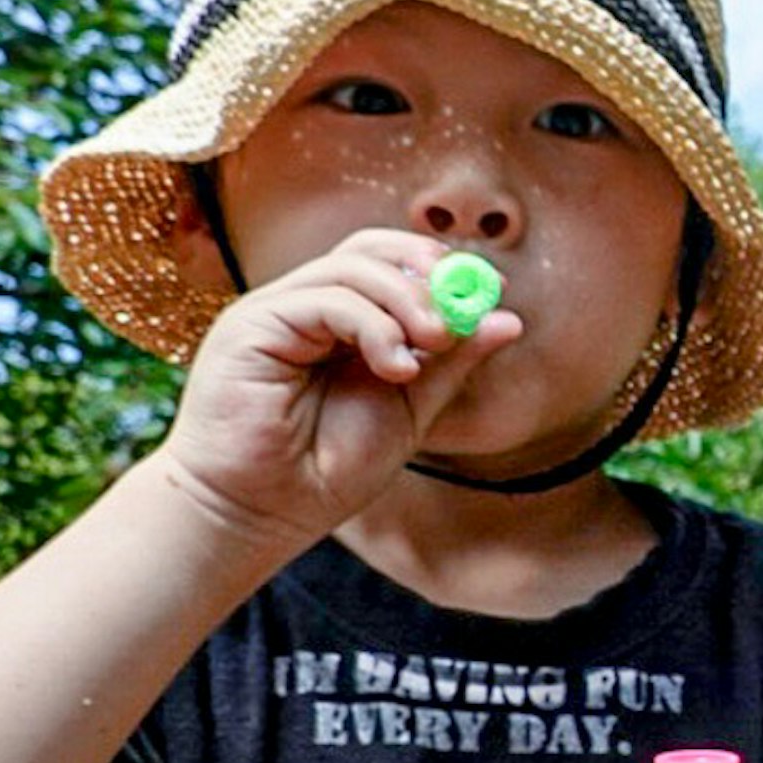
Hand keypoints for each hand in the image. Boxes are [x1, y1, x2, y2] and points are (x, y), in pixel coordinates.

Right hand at [149, 228, 519, 541]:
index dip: (440, 269)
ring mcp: (275, 311)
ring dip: (406, 302)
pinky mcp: (252, 324)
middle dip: (424, 272)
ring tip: (430, 348)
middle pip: (368, 249)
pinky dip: (374, 325)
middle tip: (460, 314)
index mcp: (339, 321)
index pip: (389, 262)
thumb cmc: (326, 470)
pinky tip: (397, 367)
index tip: (491, 292)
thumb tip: (509, 319)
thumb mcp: (409, 409)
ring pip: (351, 268)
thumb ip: (451, 363)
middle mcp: (304, 306)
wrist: (261, 513)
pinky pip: (325, 298)